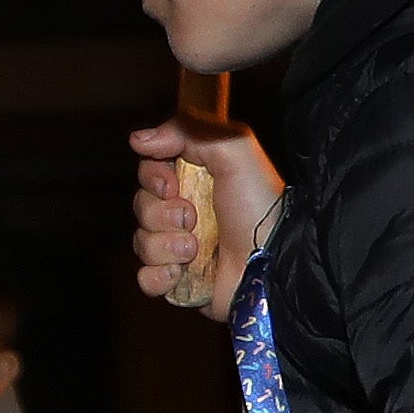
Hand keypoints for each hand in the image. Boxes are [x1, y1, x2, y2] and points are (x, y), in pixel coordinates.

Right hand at [127, 112, 282, 318]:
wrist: (275, 261)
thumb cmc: (260, 206)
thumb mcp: (234, 150)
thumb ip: (188, 130)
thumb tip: (138, 139)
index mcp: (196, 180)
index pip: (149, 171)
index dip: (152, 177)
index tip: (171, 184)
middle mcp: (185, 213)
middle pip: (141, 206)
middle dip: (162, 214)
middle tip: (192, 218)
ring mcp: (181, 249)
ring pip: (142, 243)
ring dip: (165, 246)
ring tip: (195, 250)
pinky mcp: (181, 282)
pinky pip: (147, 279)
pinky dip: (158, 277)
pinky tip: (179, 273)